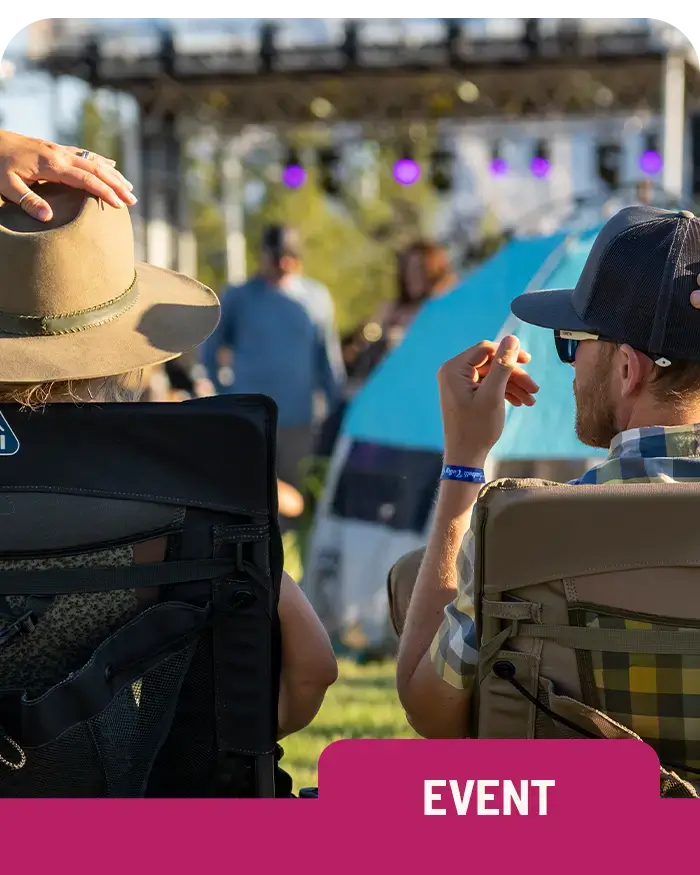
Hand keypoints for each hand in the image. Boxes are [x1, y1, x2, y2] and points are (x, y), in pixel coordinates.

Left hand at [0, 130, 135, 220]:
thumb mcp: (7, 185)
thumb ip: (28, 201)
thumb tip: (48, 217)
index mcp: (52, 165)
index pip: (86, 179)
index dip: (104, 192)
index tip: (119, 205)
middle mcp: (60, 154)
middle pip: (96, 169)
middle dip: (117, 184)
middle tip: (133, 200)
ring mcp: (59, 150)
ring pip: (94, 160)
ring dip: (113, 174)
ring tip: (129, 187)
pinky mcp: (56, 149)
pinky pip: (85, 154)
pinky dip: (101, 160)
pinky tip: (111, 164)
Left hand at [437, 335, 537, 465]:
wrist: (465, 457)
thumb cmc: (476, 427)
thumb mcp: (493, 394)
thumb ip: (503, 365)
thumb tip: (513, 338)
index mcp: (454, 369)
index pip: (486, 349)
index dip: (509, 353)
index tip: (529, 361)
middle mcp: (453, 373)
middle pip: (491, 363)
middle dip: (514, 375)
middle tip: (535, 389)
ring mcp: (458, 384)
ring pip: (492, 376)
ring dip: (513, 385)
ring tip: (531, 400)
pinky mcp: (465, 395)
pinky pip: (488, 386)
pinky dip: (504, 392)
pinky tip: (520, 402)